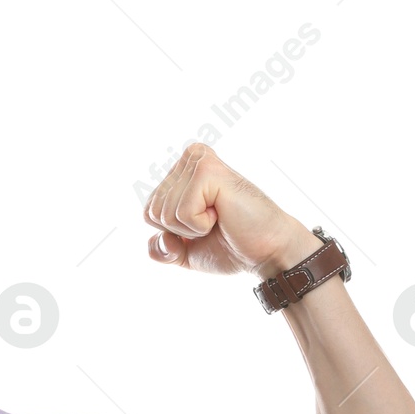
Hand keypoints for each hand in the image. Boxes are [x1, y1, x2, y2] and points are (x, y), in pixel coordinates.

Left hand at [143, 144, 318, 278]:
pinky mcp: (208, 170)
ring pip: (164, 212)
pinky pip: (180, 213)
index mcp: (181, 174)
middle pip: (152, 211)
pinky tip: (222, 214)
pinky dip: (199, 225)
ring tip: (219, 218)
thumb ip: (160, 249)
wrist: (266, 252)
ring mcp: (198, 162)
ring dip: (191, 228)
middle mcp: (189, 160)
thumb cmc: (231, 247)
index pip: (148, 212)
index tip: (203, 227)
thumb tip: (157, 239)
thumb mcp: (184, 253)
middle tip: (214, 223)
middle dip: (179, 231)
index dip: (171, 234)